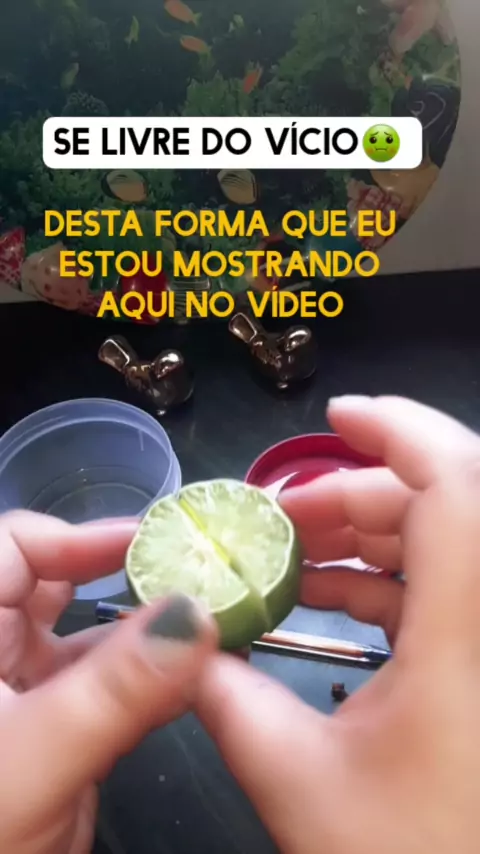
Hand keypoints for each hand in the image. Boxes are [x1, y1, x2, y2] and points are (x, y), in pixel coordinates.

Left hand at [0, 514, 216, 853]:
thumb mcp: (35, 757)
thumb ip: (115, 687)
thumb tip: (197, 613)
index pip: (17, 546)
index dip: (81, 536)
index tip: (155, 543)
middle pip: (61, 585)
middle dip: (129, 579)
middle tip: (196, 577)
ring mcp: (27, 695)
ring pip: (92, 641)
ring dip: (151, 637)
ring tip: (216, 627)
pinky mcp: (59, 733)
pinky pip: (110, 690)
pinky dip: (153, 685)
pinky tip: (200, 684)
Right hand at [195, 396, 479, 853]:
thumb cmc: (409, 853)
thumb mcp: (298, 778)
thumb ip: (226, 698)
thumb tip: (181, 642)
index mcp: (464, 638)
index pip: (455, 489)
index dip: (401, 430)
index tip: (337, 416)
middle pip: (441, 503)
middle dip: (356, 490)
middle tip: (282, 515)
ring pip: (440, 542)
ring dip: (365, 533)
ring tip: (290, 551)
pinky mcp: (476, 660)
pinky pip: (438, 589)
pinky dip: (382, 577)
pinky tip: (323, 593)